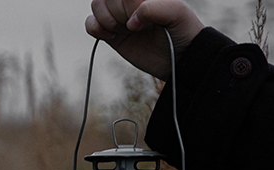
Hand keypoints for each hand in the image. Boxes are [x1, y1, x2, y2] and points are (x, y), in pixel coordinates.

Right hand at [85, 0, 204, 80]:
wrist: (181, 58)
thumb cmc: (182, 31)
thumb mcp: (176, 14)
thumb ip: (153, 9)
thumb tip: (131, 22)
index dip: (128, 5)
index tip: (142, 17)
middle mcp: (129, 1)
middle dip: (118, 13)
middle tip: (137, 27)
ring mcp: (119, 16)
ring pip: (96, 6)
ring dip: (107, 20)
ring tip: (125, 31)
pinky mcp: (112, 34)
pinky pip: (91, 24)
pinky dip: (94, 28)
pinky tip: (111, 36)